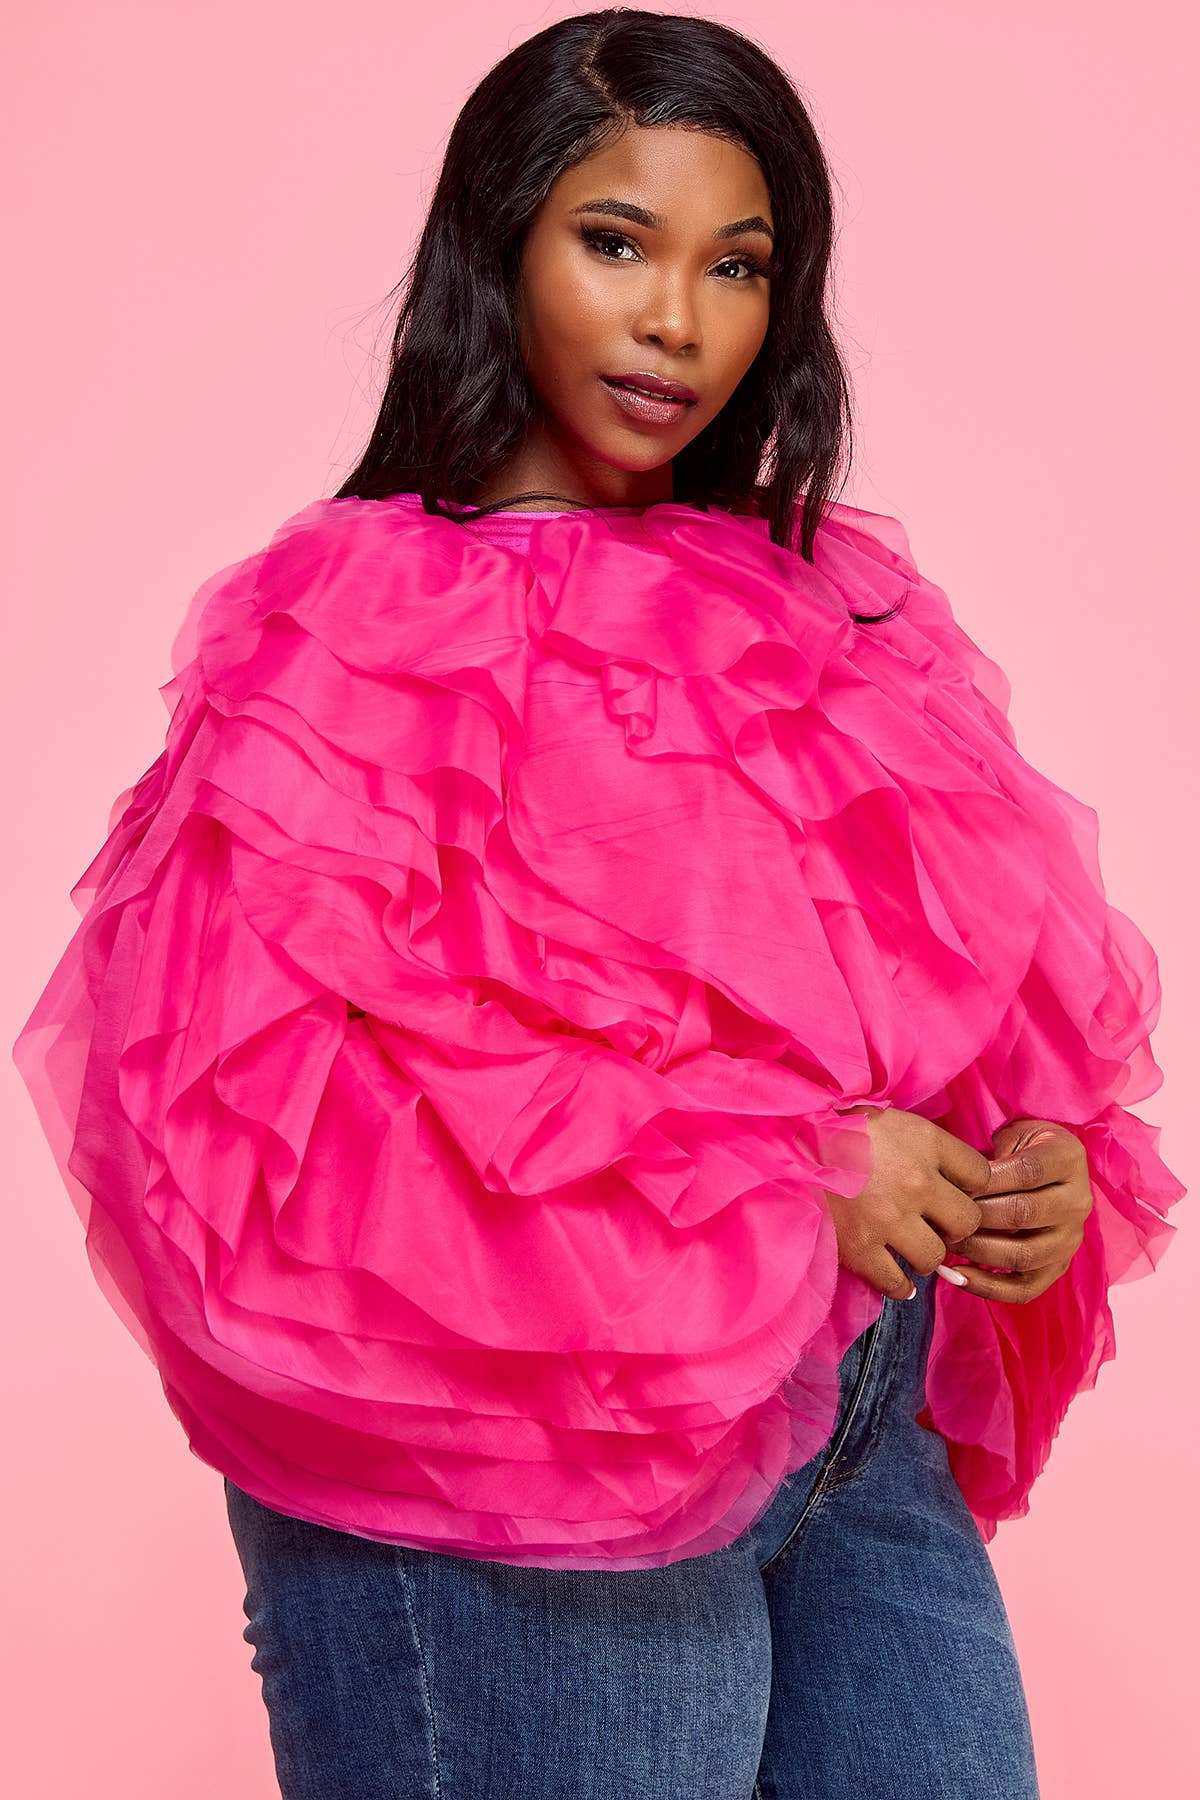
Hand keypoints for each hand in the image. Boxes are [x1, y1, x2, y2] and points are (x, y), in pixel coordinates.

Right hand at [824, 1106, 988, 1300]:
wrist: (784, 1144)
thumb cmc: (838, 1128)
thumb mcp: (891, 1121)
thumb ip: (926, 1146)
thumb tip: (956, 1175)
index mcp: (925, 1142)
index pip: (981, 1174)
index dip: (970, 1186)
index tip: (954, 1190)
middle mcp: (916, 1181)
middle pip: (968, 1221)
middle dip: (953, 1224)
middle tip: (933, 1223)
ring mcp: (889, 1218)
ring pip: (936, 1256)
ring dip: (925, 1254)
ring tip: (908, 1246)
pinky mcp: (860, 1247)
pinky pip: (896, 1283)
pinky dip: (898, 1285)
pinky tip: (896, 1278)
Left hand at [940, 1117, 1093, 1303]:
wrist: (1045, 1167)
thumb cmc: (1018, 1148)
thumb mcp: (1011, 1135)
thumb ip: (991, 1157)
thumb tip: (954, 1191)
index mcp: (1069, 1159)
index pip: (1027, 1171)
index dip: (986, 1180)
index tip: (952, 1185)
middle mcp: (1078, 1201)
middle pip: (1024, 1213)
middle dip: (975, 1217)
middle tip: (941, 1216)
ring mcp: (1071, 1238)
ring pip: (1025, 1254)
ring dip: (978, 1251)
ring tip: (945, 1244)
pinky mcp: (1058, 1267)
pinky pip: (1026, 1288)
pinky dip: (988, 1288)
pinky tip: (957, 1276)